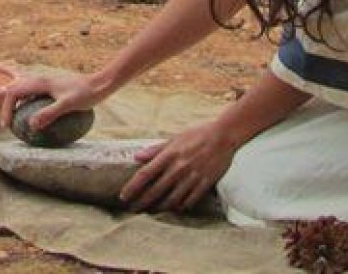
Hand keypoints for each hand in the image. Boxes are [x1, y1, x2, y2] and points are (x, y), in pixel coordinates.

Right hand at [0, 74, 105, 129]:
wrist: (101, 83)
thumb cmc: (86, 94)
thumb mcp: (68, 105)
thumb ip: (49, 114)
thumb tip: (31, 125)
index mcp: (40, 83)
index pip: (13, 93)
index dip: (6, 109)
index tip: (8, 126)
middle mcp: (40, 80)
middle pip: (15, 91)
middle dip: (8, 107)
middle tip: (9, 125)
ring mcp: (47, 83)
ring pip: (24, 92)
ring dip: (18, 106)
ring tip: (19, 123)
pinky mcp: (54, 87)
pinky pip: (35, 96)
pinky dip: (30, 106)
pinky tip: (40, 121)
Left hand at [120, 122, 236, 212]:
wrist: (223, 136)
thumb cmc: (197, 134)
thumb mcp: (174, 138)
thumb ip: (155, 149)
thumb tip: (137, 157)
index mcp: (168, 155)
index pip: (144, 175)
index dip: (132, 188)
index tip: (124, 196)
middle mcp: (178, 168)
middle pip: (155, 191)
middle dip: (142, 203)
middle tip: (133, 209)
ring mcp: (192, 177)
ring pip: (171, 200)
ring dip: (159, 208)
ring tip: (151, 211)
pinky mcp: (205, 183)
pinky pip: (189, 201)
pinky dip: (180, 207)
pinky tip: (174, 209)